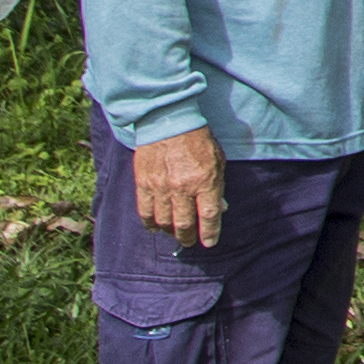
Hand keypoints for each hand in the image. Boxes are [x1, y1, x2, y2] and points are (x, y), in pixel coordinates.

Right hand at [130, 127, 226, 249]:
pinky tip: (155, 227)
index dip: (210, 233)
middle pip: (184, 224)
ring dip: (169, 232)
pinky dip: (150, 223)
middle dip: (188, 238)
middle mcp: (182, 187)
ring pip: (163, 221)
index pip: (209, 216)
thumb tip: (220, 208)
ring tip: (174, 233)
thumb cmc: (197, 139)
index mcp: (205, 180)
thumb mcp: (217, 160)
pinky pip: (145, 212)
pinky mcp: (143, 183)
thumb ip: (218, 186)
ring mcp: (160, 187)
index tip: (209, 243)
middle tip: (189, 242)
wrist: (168, 121)